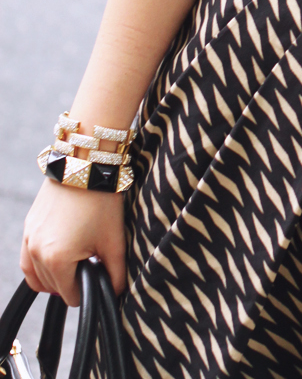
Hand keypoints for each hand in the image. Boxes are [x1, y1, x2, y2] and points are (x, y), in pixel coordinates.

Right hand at [21, 179, 125, 304]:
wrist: (87, 164)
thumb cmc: (102, 201)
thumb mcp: (114, 241)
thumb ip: (115, 274)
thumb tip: (114, 293)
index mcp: (57, 260)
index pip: (70, 296)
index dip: (88, 290)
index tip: (98, 275)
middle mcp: (36, 252)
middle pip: (53, 288)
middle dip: (72, 281)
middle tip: (90, 263)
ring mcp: (29, 239)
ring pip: (36, 277)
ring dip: (54, 277)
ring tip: (75, 263)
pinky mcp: (28, 227)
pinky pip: (27, 261)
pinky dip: (38, 266)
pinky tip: (56, 258)